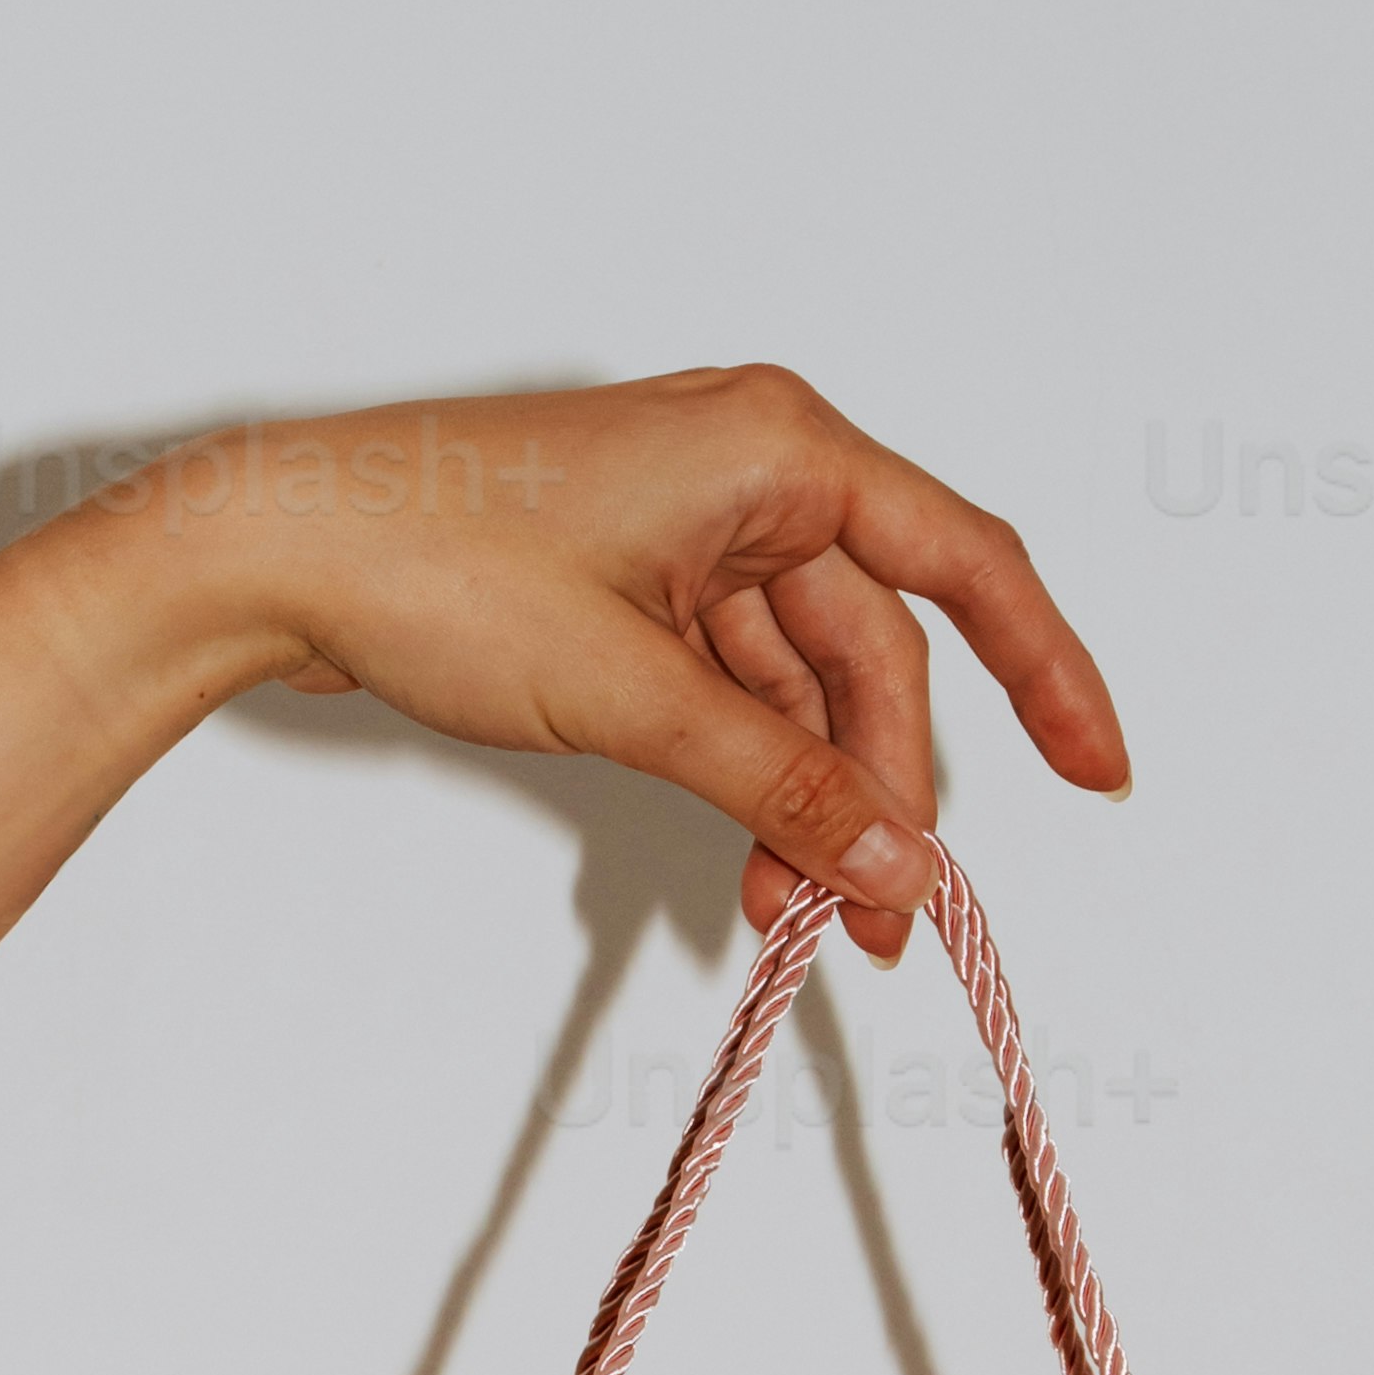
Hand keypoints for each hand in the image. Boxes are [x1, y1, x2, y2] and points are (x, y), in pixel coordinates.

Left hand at [79, 361, 1131, 957]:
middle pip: (871, 651)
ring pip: (798, 687)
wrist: (274, 549)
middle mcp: (751, 469)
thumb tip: (893, 866)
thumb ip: (777, 785)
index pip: (963, 567)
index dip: (1046, 674)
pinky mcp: (634, 584)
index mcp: (778, 447)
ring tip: (796, 925)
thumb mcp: (632, 696)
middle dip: (881, 793)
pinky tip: (746, 874)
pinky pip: (730, 692)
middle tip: (883, 927)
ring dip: (805, 806)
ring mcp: (690, 527)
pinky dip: (744, 781)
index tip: (1098, 772)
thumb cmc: (433, 566)